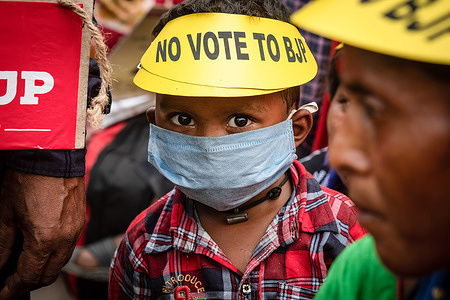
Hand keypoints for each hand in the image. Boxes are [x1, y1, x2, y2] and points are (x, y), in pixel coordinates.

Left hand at [0, 169, 85, 299]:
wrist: (52, 156)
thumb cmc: (28, 179)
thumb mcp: (5, 213)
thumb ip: (2, 244)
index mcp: (44, 239)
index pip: (29, 276)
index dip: (13, 288)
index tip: (5, 292)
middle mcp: (65, 239)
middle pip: (49, 274)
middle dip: (30, 281)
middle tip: (13, 281)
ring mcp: (75, 230)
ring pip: (61, 262)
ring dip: (44, 268)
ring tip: (27, 264)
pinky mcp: (79, 221)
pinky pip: (68, 247)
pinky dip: (55, 253)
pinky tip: (42, 246)